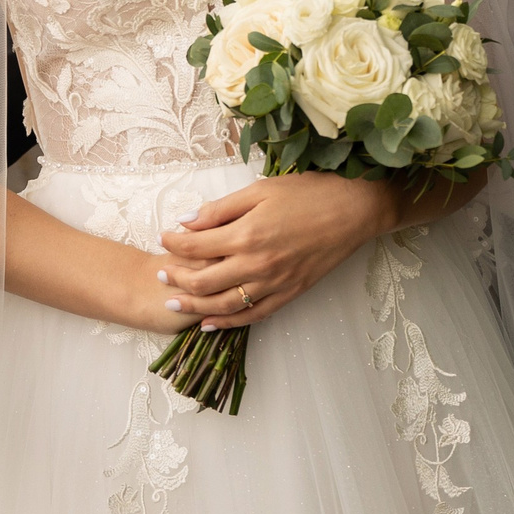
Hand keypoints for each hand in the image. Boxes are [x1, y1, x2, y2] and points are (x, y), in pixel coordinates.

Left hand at [155, 175, 398, 329]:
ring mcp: (273, 283)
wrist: (354, 210)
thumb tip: (186, 221)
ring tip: (172, 305)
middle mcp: (256, 264)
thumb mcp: (261, 189)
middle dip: (175, 278)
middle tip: (159, 275)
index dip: (174, 243)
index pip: (196, 245)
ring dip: (194, 307)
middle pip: (203, 281)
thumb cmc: (309, 192)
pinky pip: (252, 316)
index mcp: (246, 234)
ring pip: (223, 305)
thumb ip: (222, 209)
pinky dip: (228, 323)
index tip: (163, 237)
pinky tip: (209, 323)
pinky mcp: (289, 294)